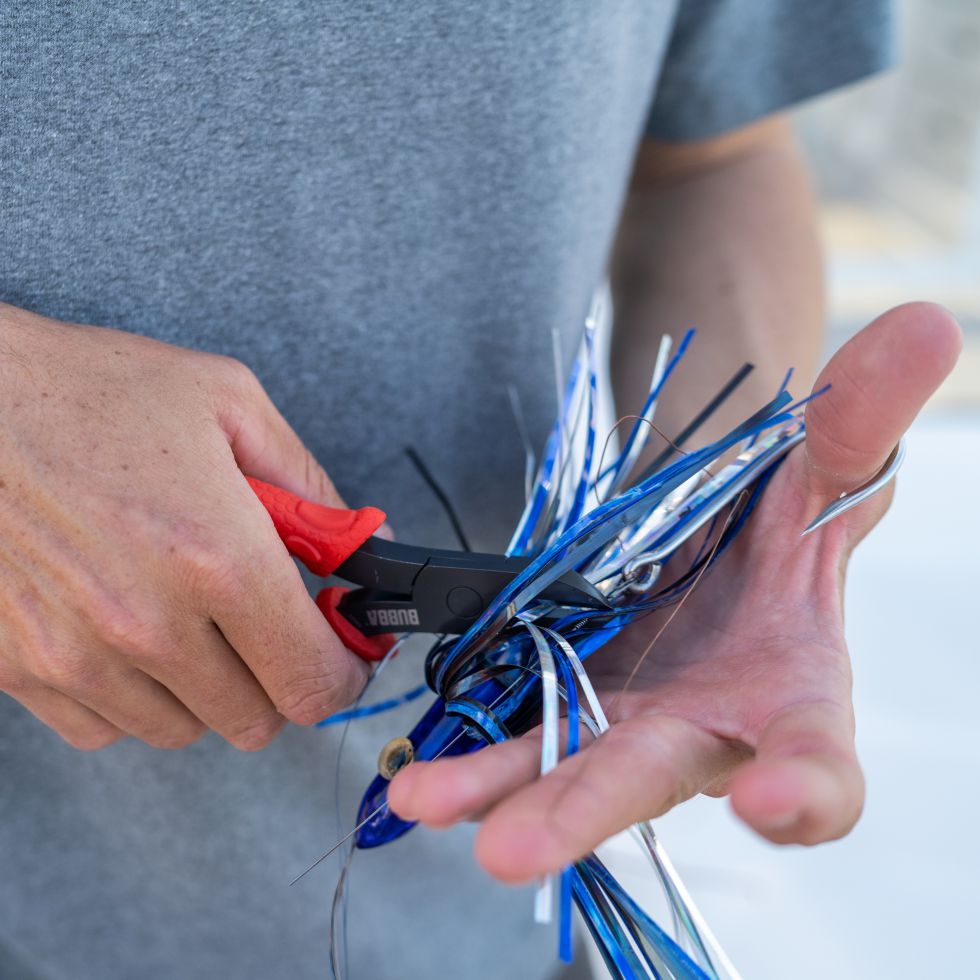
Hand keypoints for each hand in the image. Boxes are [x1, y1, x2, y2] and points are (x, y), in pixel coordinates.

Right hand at [0, 303, 367, 750]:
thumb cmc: (91, 390)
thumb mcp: (230, 404)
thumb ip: (310, 487)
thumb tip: (362, 547)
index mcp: (216, 556)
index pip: (312, 680)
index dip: (343, 673)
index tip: (346, 652)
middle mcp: (148, 622)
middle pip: (257, 719)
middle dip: (279, 675)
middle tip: (270, 625)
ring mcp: (77, 656)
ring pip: (184, 730)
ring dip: (207, 689)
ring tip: (193, 617)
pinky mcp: (20, 670)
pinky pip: (105, 728)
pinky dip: (135, 697)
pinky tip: (132, 635)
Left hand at [389, 302, 961, 881]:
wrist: (709, 527)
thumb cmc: (782, 513)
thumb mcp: (822, 465)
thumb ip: (864, 416)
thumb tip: (928, 323)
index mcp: (790, 696)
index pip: (819, 769)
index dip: (807, 793)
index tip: (778, 801)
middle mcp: (701, 729)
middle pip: (650, 780)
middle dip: (585, 809)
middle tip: (514, 847)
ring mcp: (620, 719)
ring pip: (560, 765)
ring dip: (496, 787)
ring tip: (426, 802)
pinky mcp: (560, 695)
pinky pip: (513, 724)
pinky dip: (468, 743)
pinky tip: (413, 766)